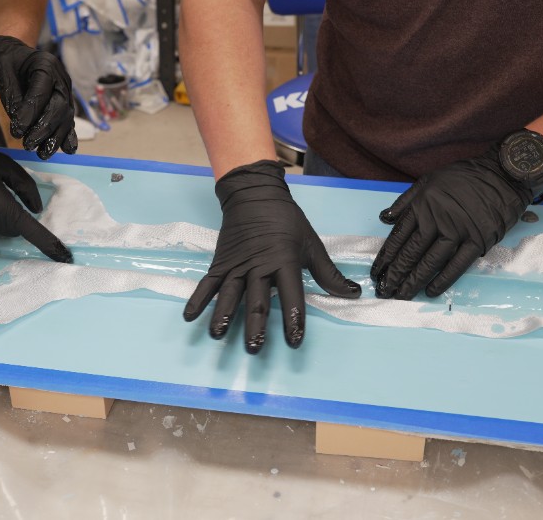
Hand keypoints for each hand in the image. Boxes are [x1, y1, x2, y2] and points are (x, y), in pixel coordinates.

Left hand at [0, 35, 76, 159]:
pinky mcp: (63, 102)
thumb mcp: (1, 72)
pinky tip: (67, 150)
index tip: (17, 131)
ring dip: (55, 137)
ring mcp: (64, 91)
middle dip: (44, 128)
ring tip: (42, 153)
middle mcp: (60, 79)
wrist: (12, 53)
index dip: (30, 114)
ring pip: (66, 117)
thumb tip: (19, 121)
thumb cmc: (4, 59)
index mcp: (45, 65)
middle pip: (59, 107)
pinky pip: (68, 120)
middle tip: (28, 144)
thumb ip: (11, 95)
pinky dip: (68, 135)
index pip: (41, 93)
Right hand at [183, 160, 360, 353]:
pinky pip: (207, 284)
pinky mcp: (220, 263)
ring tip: (218, 335)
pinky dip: (198, 299)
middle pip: (257, 300)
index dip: (294, 319)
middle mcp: (258, 266)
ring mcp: (236, 265)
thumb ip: (329, 274)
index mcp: (284, 261)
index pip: (291, 296)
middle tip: (254, 348)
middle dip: (255, 325)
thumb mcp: (311, 244)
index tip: (294, 341)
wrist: (254, 195)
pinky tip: (189, 317)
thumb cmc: (286, 221)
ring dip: (223, 316)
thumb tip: (353, 294)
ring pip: (229, 294)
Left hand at [370, 143, 542, 299]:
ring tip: (401, 296)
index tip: (376, 272)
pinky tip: (430, 292)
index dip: (385, 257)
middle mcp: (437, 220)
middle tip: (384, 291)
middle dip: (395, 274)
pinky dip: (443, 280)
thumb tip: (384, 218)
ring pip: (430, 262)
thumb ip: (405, 200)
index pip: (398, 237)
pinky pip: (457, 265)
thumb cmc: (464, 177)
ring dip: (414, 281)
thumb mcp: (429, 180)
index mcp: (423, 206)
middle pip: (411, 253)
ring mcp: (458, 231)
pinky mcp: (478, 240)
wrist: (502, 174)